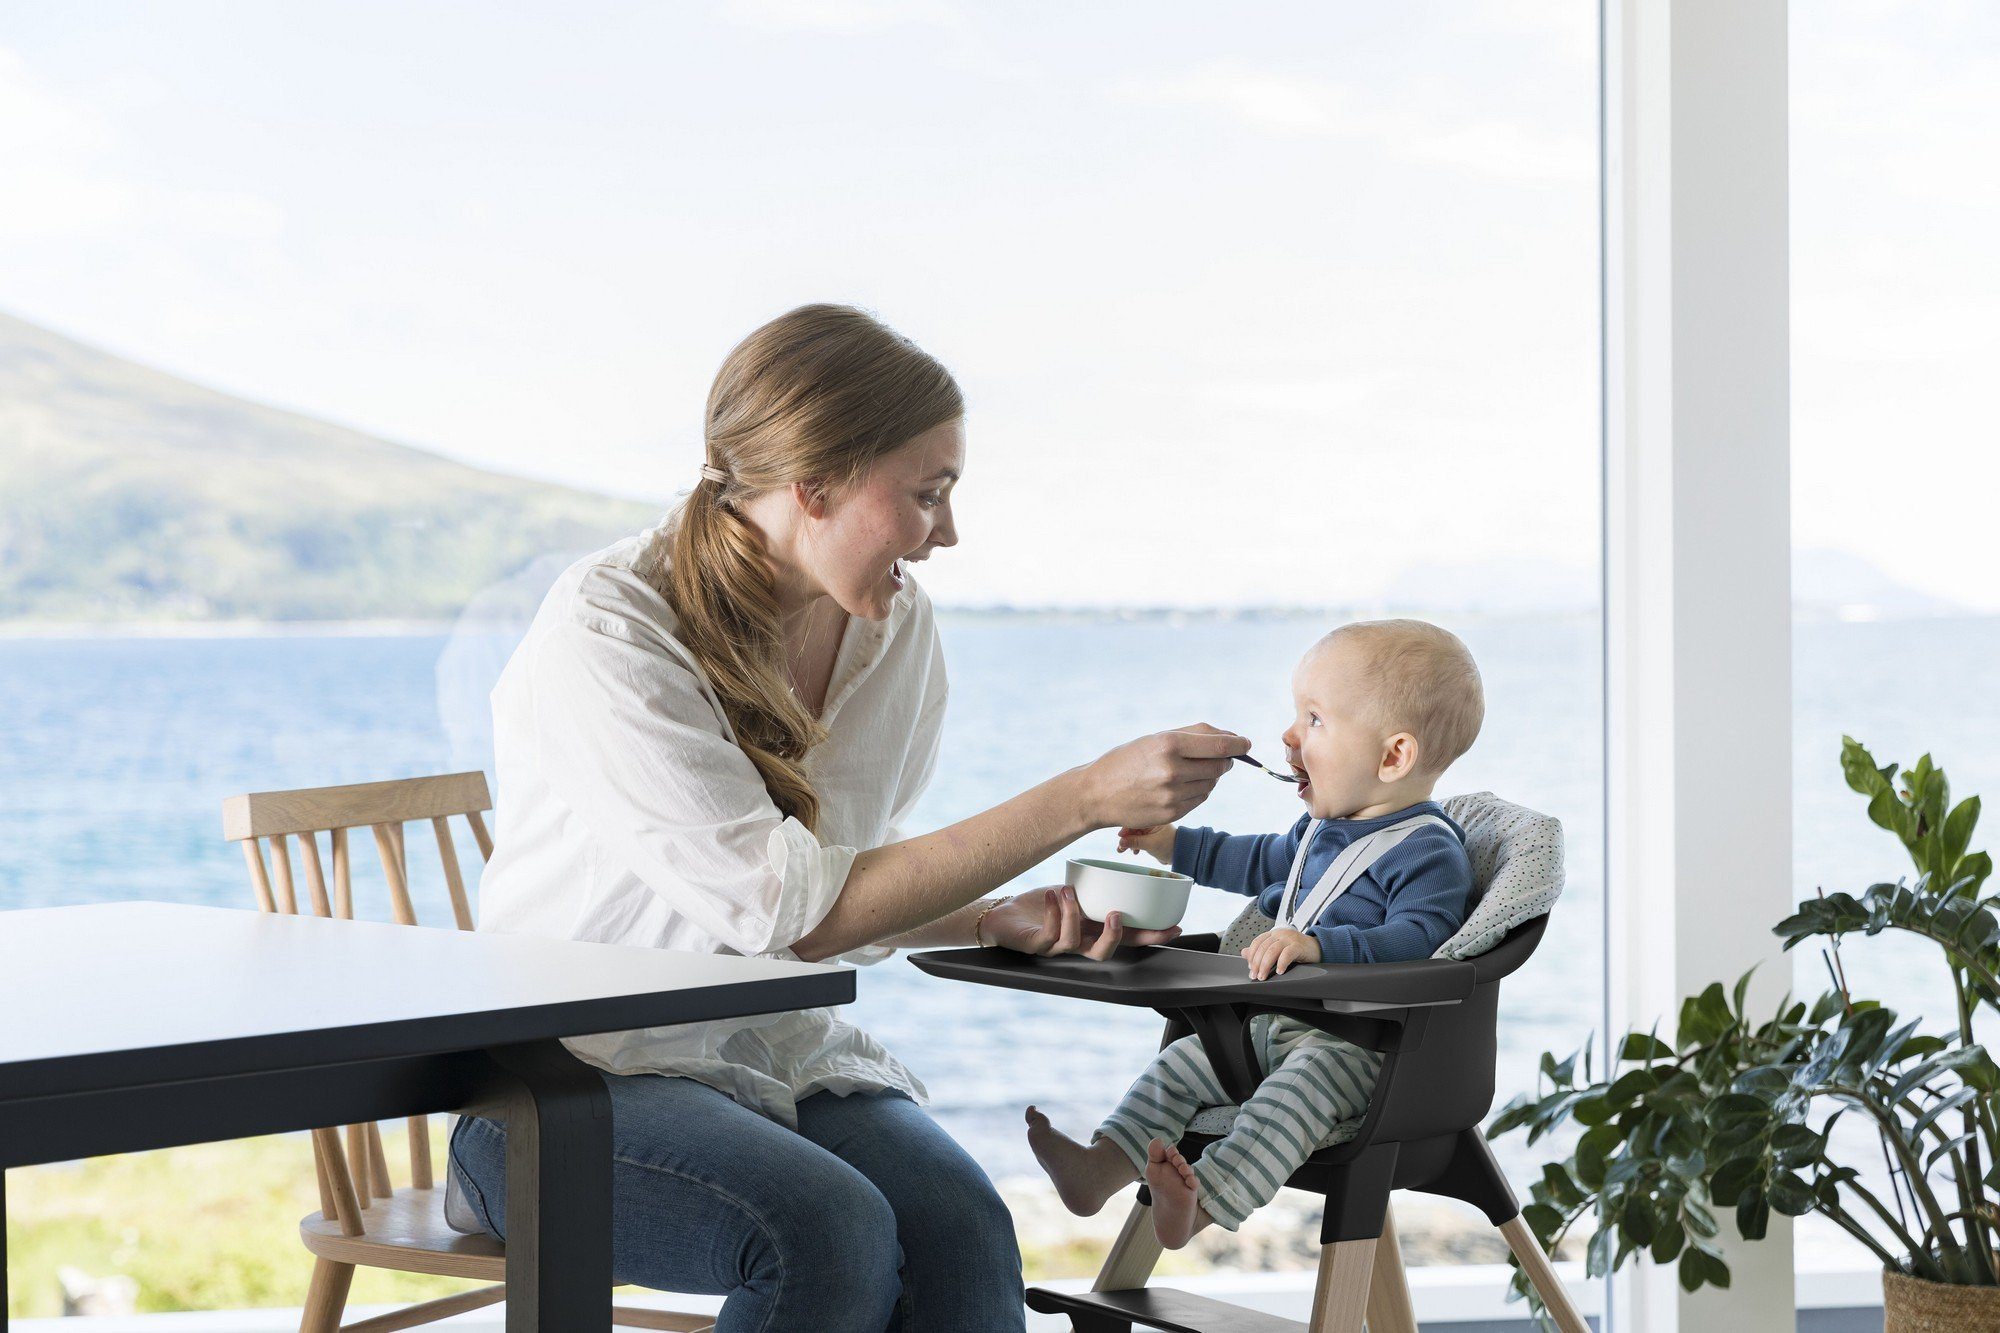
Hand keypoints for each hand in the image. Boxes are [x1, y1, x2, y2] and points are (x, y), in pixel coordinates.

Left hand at [981, 885, 1182, 959]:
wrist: (1003, 914)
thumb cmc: (1041, 904)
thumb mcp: (1074, 890)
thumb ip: (1094, 886)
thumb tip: (1120, 864)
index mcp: (1092, 931)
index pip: (1127, 938)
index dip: (1150, 936)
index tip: (1174, 927)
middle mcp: (1077, 944)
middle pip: (1104, 954)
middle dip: (1114, 937)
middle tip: (1115, 914)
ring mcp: (1056, 948)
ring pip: (1074, 945)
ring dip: (1073, 916)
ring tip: (1067, 891)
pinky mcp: (1035, 946)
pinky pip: (1049, 937)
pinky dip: (1053, 914)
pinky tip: (1052, 895)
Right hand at [1077, 723, 1249, 829]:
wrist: (1096, 794)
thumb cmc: (1127, 760)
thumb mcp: (1156, 738)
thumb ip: (1194, 735)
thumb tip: (1231, 738)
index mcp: (1169, 744)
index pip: (1220, 745)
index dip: (1238, 744)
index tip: (1245, 743)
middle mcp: (1172, 770)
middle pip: (1220, 765)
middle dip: (1224, 760)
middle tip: (1217, 756)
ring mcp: (1172, 794)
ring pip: (1212, 783)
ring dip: (1209, 776)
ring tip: (1188, 771)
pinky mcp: (1172, 813)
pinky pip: (1200, 798)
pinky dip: (1198, 790)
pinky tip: (1180, 785)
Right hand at [1116, 824, 1176, 862]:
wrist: (1181, 855)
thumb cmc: (1170, 846)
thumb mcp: (1151, 844)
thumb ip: (1135, 842)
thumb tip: (1121, 842)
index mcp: (1154, 818)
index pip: (1136, 820)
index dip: (1126, 828)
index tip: (1120, 836)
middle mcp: (1151, 822)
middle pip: (1133, 827)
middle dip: (1126, 837)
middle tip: (1121, 846)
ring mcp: (1150, 830)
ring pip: (1134, 834)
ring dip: (1129, 842)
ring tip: (1124, 850)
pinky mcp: (1150, 837)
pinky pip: (1138, 839)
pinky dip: (1134, 845)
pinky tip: (1134, 851)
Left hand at [1243, 927, 1320, 979]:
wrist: (1317, 948)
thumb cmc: (1297, 949)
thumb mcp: (1278, 949)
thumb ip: (1261, 950)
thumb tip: (1244, 953)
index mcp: (1273, 934)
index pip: (1257, 942)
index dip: (1251, 955)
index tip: (1250, 968)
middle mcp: (1280, 934)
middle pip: (1263, 948)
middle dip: (1257, 963)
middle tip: (1256, 975)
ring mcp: (1290, 939)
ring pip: (1272, 951)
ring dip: (1265, 965)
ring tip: (1264, 976)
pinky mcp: (1299, 946)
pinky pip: (1287, 954)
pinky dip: (1281, 963)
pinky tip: (1279, 971)